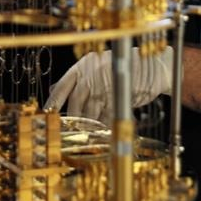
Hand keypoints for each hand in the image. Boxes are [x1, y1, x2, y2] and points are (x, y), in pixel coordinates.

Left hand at [44, 47, 173, 124]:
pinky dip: (103, 127)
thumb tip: (55, 90)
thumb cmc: (124, 67)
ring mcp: (106, 84)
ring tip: (84, 136)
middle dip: (72, 118)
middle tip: (68, 131)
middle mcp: (92, 73)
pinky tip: (101, 134)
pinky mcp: (119, 96)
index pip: (63, 84)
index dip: (53, 101)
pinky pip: (107, 116)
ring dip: (87, 125)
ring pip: (91, 110)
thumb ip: (80, 79)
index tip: (46, 113)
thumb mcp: (99, 67)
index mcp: (84, 64)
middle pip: (76, 101)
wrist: (154, 66)